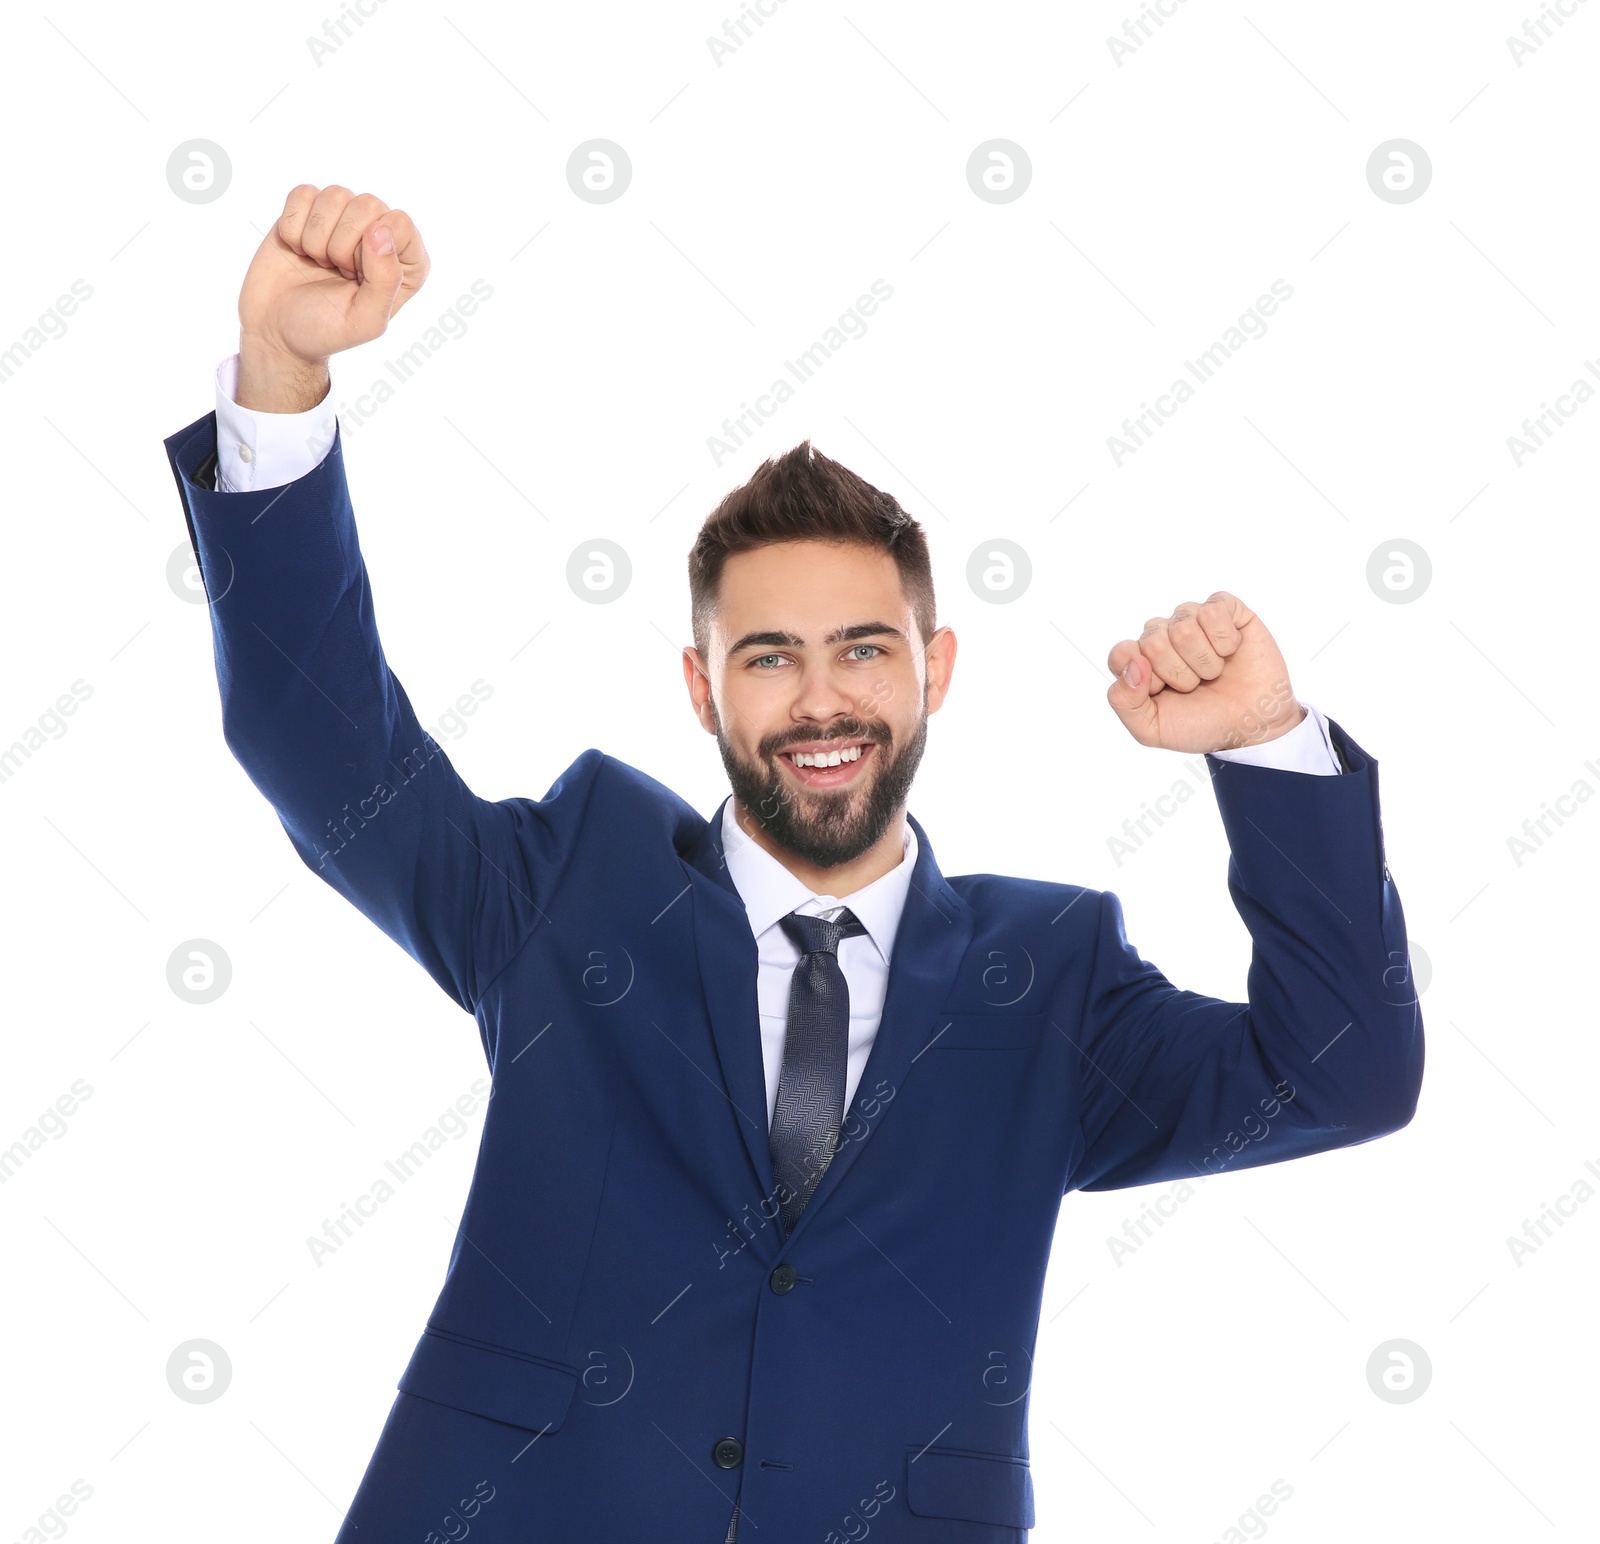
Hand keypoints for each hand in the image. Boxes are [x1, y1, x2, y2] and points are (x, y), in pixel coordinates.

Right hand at [236, 184, 429, 410]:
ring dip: (316, 238)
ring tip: (319, 263)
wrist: (275, 330)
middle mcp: (380, 235)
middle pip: (368, 205)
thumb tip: (380, 229)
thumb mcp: (365, 320)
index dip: (371, 250)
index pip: (400, 224)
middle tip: (336, 272)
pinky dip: (293, 226)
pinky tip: (298, 250)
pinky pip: (303, 193)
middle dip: (342, 245)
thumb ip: (385, 281)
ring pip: (335, 195)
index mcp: (406, 263)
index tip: (356, 278)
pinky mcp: (309, 210)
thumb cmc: (325, 330)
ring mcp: (344, 219)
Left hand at [1105, 592, 1301, 753]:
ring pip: (1183, 626)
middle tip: (1195, 686)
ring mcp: (1192, 620)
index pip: (1121, 653)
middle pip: (1152, 640)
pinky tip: (1231, 651)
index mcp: (1139, 660)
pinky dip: (1225, 640)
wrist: (1251, 727)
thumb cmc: (1201, 724)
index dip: (1145, 679)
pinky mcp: (1225, 610)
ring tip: (1214, 673)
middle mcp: (1162, 635)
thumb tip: (1134, 663)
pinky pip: (1213, 610)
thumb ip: (1124, 701)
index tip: (1164, 692)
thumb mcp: (1151, 729)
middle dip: (1179, 673)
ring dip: (1205, 661)